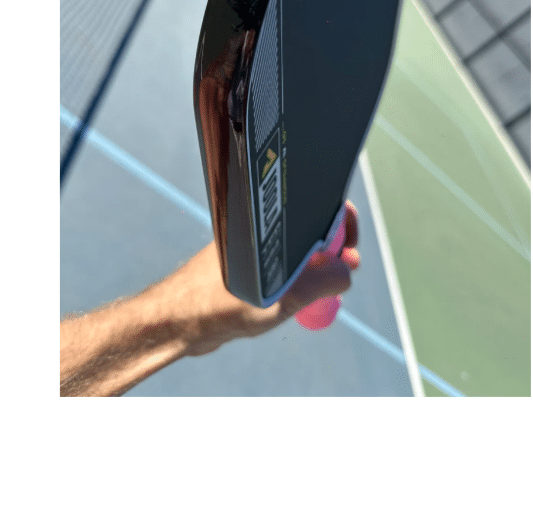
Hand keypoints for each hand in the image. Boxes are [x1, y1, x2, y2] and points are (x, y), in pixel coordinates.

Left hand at [185, 200, 359, 354]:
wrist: (180, 324)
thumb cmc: (219, 303)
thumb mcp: (281, 297)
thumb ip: (320, 282)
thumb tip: (347, 272)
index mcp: (269, 224)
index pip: (317, 208)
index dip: (342, 224)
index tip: (352, 249)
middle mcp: (263, 231)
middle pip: (312, 230)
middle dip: (335, 249)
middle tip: (346, 270)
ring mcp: (257, 251)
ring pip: (299, 253)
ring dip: (316, 269)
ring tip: (324, 290)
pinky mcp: (251, 271)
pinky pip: (285, 270)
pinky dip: (298, 282)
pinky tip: (298, 301)